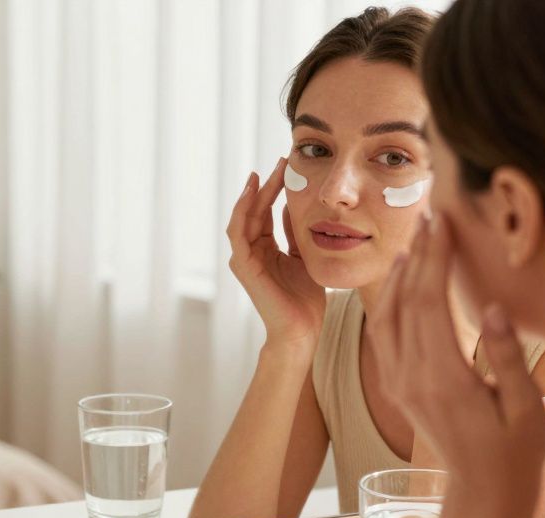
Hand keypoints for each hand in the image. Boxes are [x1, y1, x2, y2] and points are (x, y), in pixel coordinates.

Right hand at [227, 158, 326, 351]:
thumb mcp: (304, 256)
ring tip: (263, 173)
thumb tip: (291, 206)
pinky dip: (243, 211)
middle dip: (265, 185)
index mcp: (265, 250)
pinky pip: (238, 232)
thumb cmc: (305, 300)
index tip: (287, 167)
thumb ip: (294, 234)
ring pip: (243, 217)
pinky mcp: (244, 266)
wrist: (302, 330)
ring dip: (252, 194)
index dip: (274, 189)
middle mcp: (251, 252)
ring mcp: (244, 259)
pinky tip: (253, 193)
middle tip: (280, 161)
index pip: (265, 212)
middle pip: (254, 210)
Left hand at [366, 215, 544, 517]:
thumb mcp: (526, 410)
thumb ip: (507, 360)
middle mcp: (411, 379)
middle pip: (404, 303)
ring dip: (398, 276)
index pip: (429, 305)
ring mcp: (399, 384)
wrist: (484, 493)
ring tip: (416, 241)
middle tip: (430, 216)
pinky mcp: (397, 388)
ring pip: (386, 318)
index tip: (443, 222)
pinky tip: (400, 282)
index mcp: (443, 380)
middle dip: (418, 256)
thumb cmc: (516, 454)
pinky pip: (382, 337)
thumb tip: (491, 309)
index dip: (435, 259)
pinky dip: (388, 302)